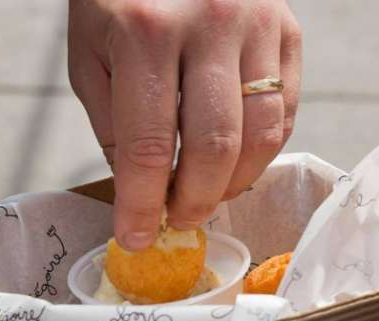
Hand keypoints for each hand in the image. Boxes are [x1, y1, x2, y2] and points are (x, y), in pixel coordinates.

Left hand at [68, 0, 300, 249]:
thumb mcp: (90, 57)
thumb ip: (115, 126)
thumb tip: (145, 190)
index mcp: (145, 34)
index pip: (149, 146)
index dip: (143, 205)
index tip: (136, 238)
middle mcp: (209, 26)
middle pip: (215, 146)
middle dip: (195, 201)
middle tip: (179, 220)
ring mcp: (258, 24)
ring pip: (261, 133)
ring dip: (234, 182)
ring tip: (208, 195)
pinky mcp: (288, 28)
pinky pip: (285, 109)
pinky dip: (263, 149)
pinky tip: (237, 160)